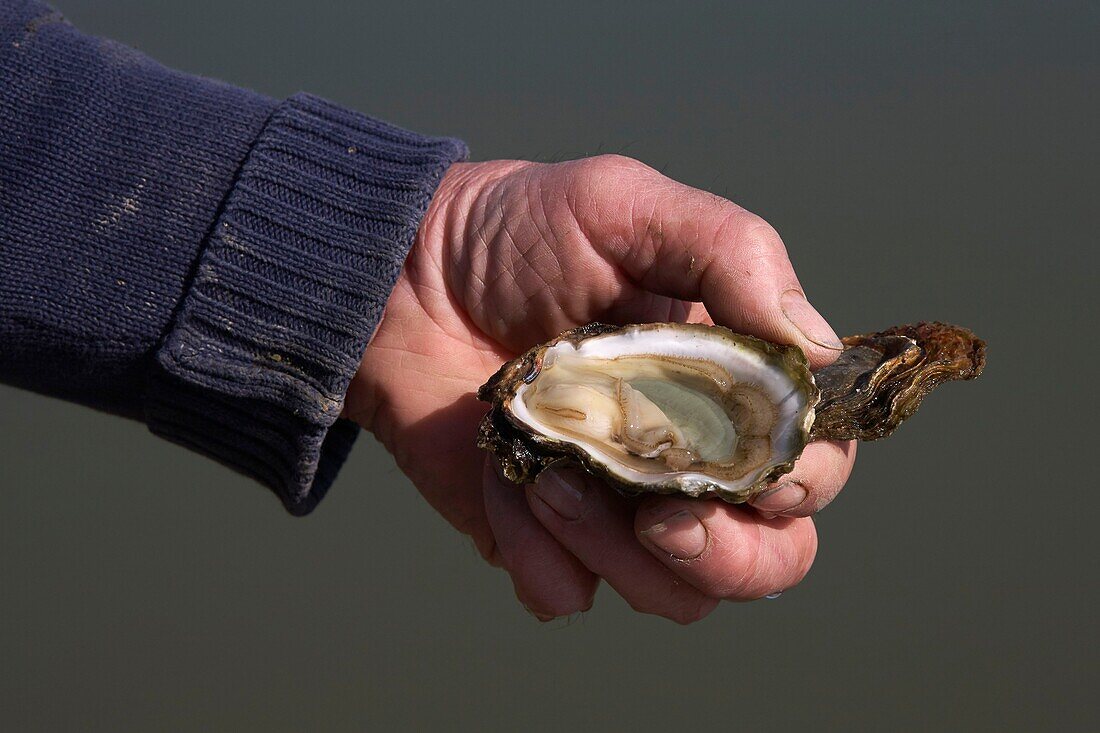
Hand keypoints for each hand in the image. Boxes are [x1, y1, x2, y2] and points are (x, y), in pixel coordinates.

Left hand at [345, 156, 856, 622]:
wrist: (395, 278)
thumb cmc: (515, 230)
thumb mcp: (624, 206)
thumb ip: (730, 252)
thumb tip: (817, 348)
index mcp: (728, 384)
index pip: (812, 464)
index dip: (801, 482)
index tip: (749, 465)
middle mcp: (686, 457)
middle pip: (768, 559)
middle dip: (723, 554)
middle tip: (657, 515)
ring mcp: (615, 505)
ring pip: (676, 595)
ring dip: (616, 551)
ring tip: (546, 471)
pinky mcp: (541, 536)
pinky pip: (567, 594)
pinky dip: (538, 557)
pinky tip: (503, 483)